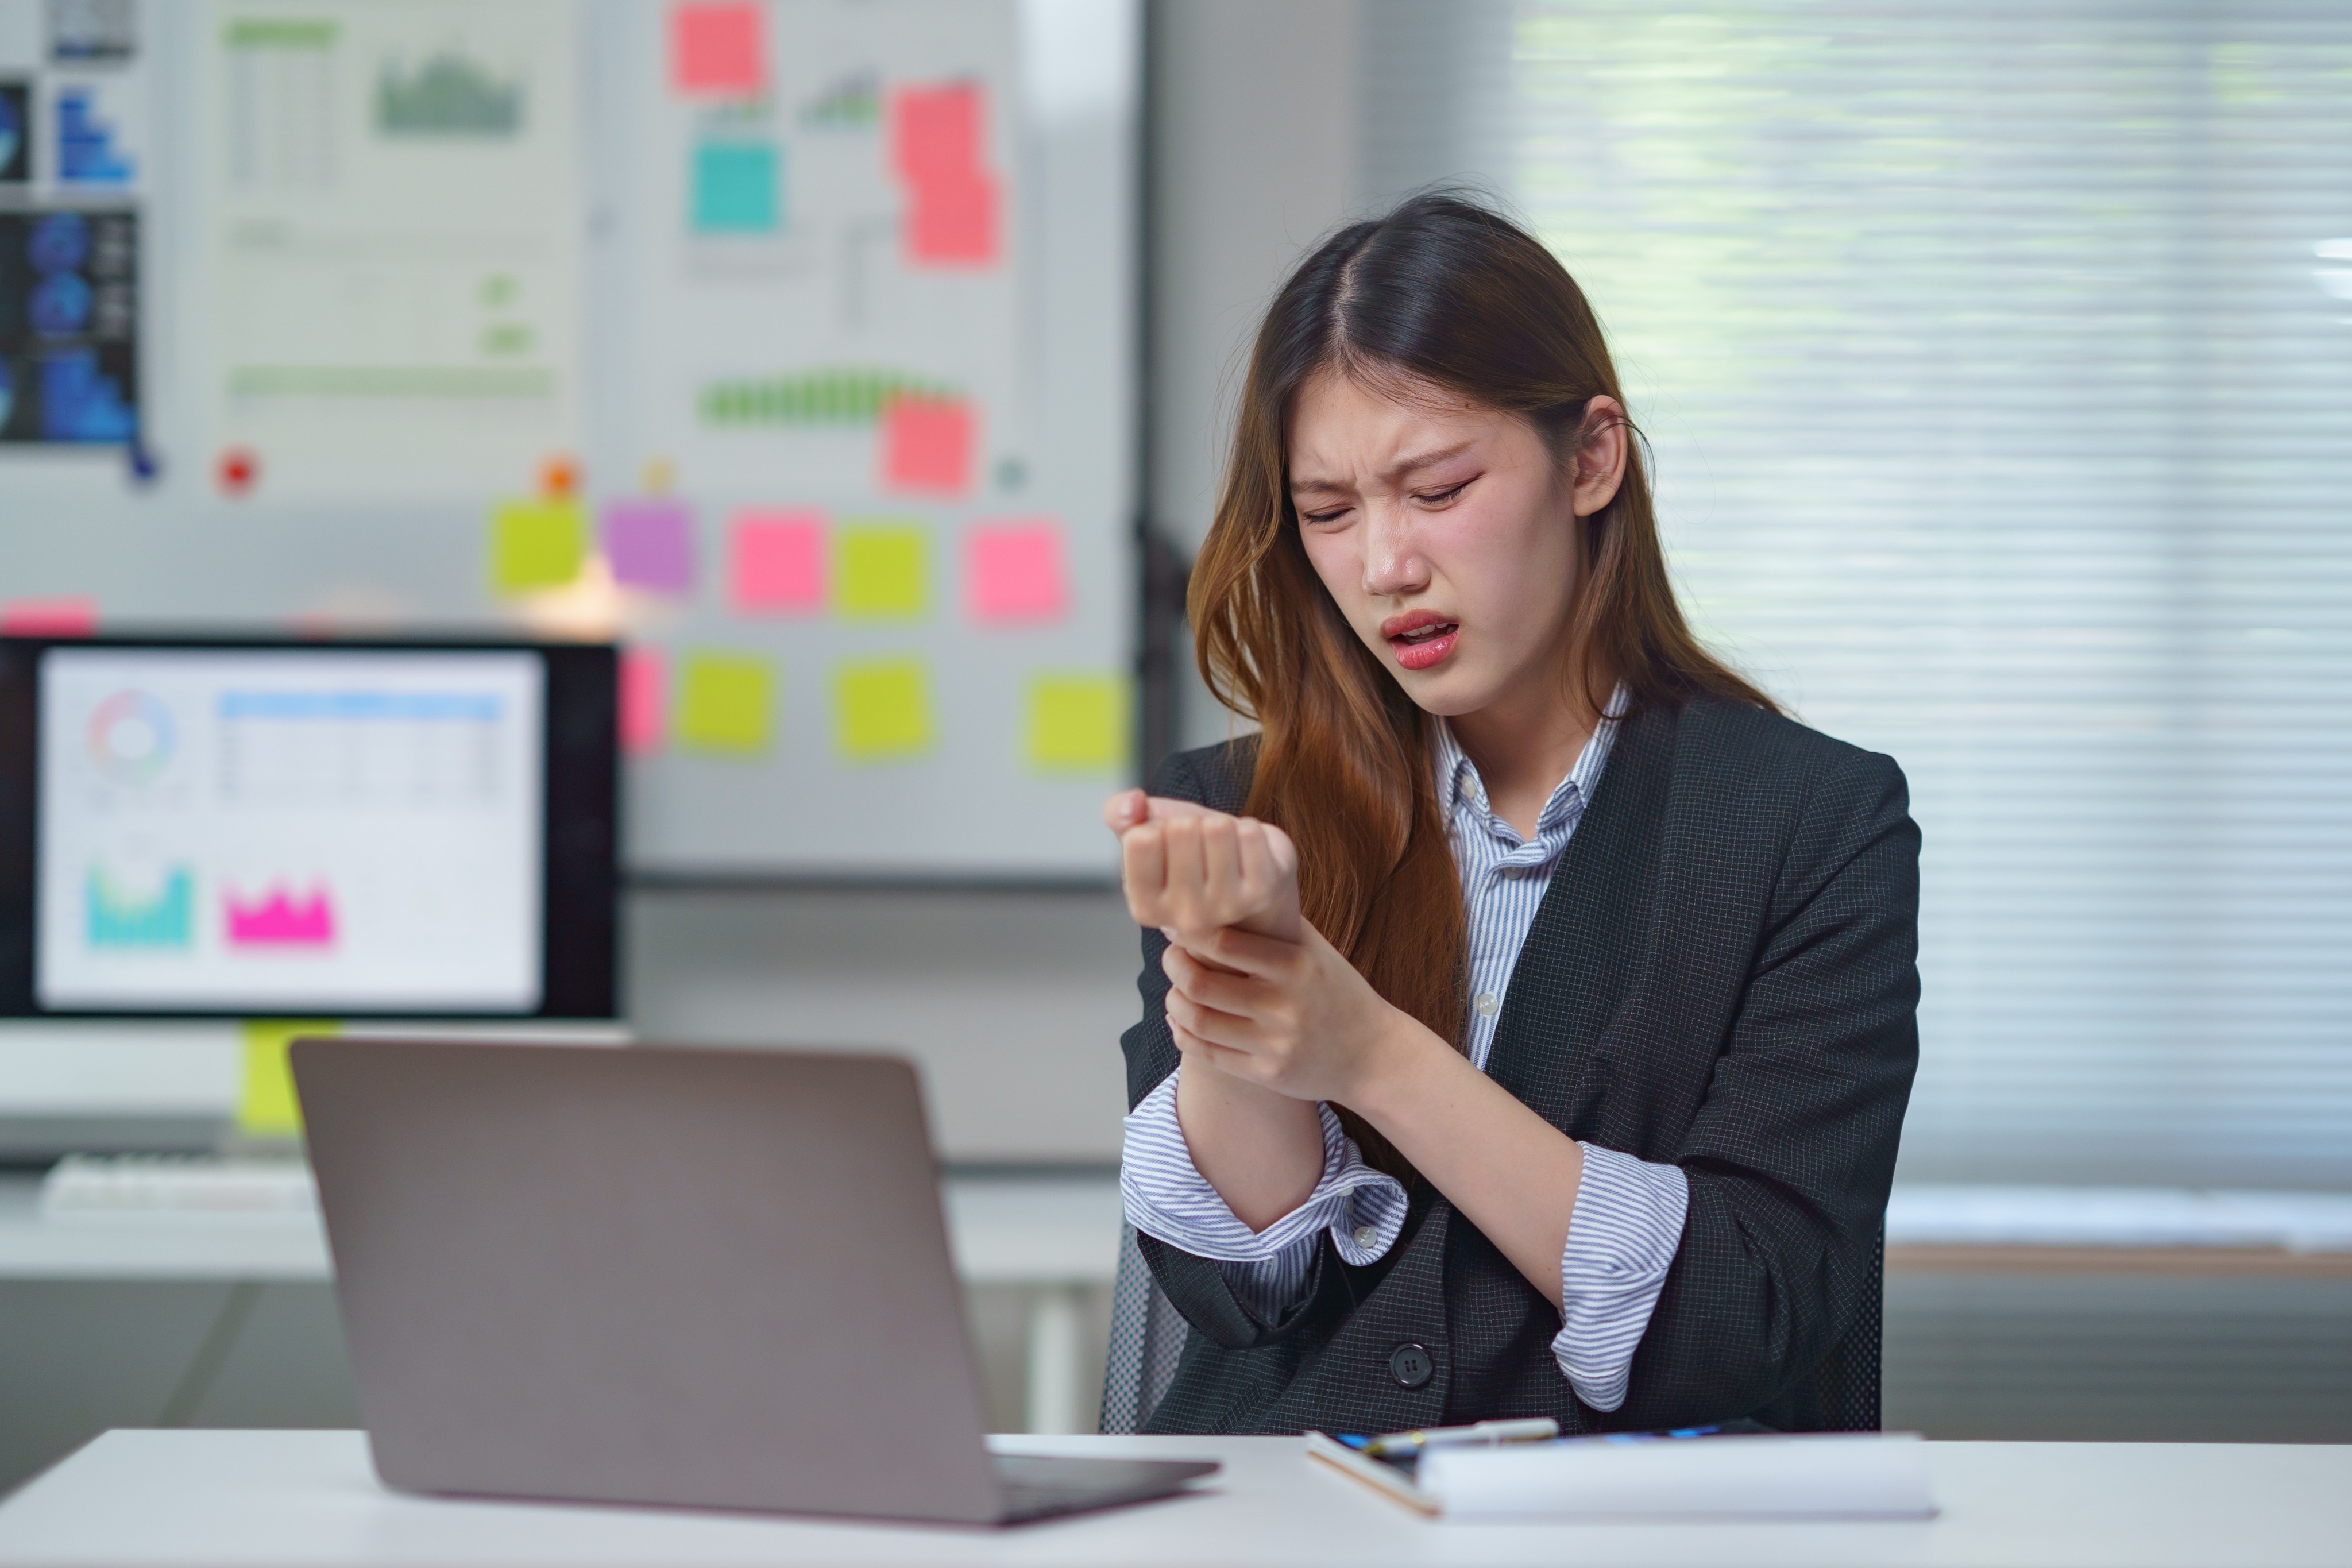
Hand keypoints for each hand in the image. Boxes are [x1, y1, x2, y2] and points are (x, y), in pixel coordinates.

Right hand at [1102, 790, 1300, 944]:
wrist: (1244, 882)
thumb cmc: (1189, 857)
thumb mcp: (1145, 834)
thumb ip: (1119, 813)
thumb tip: (1133, 805)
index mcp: (1145, 907)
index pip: (1141, 839)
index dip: (1155, 828)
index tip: (1167, 847)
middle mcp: (1184, 917)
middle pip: (1181, 829)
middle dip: (1190, 825)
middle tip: (1199, 848)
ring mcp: (1226, 907)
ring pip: (1217, 828)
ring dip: (1220, 827)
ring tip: (1222, 850)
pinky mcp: (1262, 891)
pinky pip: (1249, 832)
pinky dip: (1248, 830)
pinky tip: (1246, 852)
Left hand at [1157, 922, 1435, 1106]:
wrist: (1374, 1054)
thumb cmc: (1339, 993)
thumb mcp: (1318, 951)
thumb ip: (1277, 925)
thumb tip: (1227, 891)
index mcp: (1297, 965)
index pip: (1224, 943)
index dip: (1189, 933)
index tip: (1178, 926)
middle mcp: (1286, 1005)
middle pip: (1201, 984)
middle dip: (1174, 966)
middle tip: (1170, 956)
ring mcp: (1276, 1044)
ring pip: (1198, 1021)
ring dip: (1173, 1002)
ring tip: (1175, 990)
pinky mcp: (1268, 1074)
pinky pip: (1208, 1055)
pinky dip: (1183, 1035)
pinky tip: (1180, 1021)